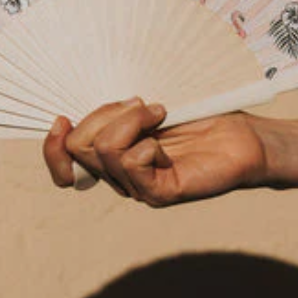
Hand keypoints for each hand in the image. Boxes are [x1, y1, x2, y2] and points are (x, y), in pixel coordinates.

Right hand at [42, 97, 269, 206]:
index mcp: (112, 155)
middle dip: (104, 114)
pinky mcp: (160, 194)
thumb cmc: (203, 117)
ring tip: (161, 112)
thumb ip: (117, 111)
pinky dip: (146, 142)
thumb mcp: (150, 107)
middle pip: (79, 148)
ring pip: (104, 151)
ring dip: (131, 121)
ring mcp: (139, 188)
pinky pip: (131, 164)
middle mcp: (120, 176)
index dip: (51, 148)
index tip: (61, 119)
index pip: (63, 164)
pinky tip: (167, 142)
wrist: (247, 138)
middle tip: (141, 103)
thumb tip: (83, 107)